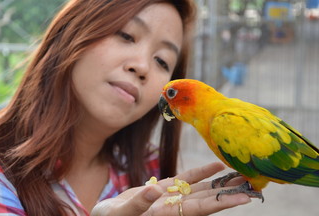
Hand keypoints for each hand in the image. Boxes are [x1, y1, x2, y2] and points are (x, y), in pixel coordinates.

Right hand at [91, 162, 250, 215]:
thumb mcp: (122, 213)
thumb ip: (139, 203)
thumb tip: (155, 189)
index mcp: (167, 215)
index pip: (201, 209)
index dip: (222, 203)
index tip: (243, 197)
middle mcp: (175, 207)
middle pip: (208, 200)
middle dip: (229, 193)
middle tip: (254, 184)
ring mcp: (172, 197)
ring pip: (201, 189)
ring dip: (220, 183)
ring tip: (240, 174)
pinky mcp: (165, 189)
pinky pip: (186, 179)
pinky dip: (201, 173)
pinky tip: (215, 165)